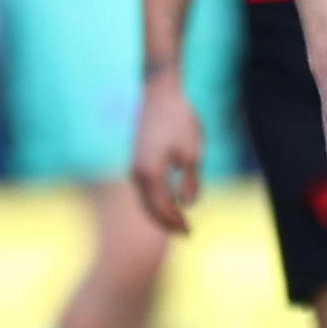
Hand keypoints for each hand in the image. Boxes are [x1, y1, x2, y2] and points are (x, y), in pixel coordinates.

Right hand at [130, 71, 205, 233]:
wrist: (160, 95)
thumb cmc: (179, 121)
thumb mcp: (193, 153)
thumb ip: (190, 182)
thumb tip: (188, 205)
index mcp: (150, 173)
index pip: (161, 208)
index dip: (174, 222)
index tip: (190, 232)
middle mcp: (137, 172)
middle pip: (149, 207)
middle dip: (166, 222)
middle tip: (185, 232)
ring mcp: (134, 166)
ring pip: (144, 199)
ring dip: (160, 212)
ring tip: (178, 221)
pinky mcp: (137, 160)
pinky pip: (144, 188)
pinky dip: (154, 199)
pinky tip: (169, 202)